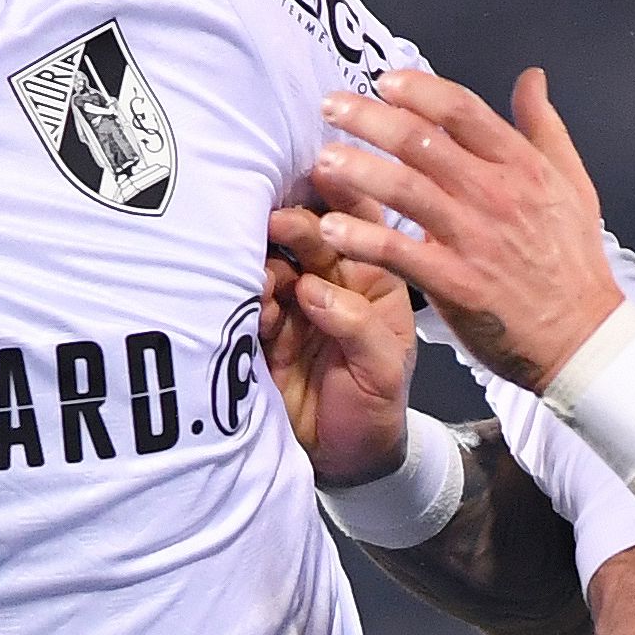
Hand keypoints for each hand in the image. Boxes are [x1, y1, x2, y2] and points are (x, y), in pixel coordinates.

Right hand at [262, 206, 415, 485]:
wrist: (343, 463)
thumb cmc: (376, 410)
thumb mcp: (384, 370)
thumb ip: (357, 325)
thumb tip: (312, 290)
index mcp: (373, 281)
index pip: (361, 222)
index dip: (343, 195)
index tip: (324, 171)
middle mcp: (332, 283)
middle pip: (311, 234)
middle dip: (295, 224)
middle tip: (279, 225)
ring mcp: (294, 304)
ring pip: (273, 262)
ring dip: (266, 260)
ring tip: (268, 276)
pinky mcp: (261, 331)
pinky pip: (250, 302)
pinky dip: (250, 297)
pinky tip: (255, 302)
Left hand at [307, 67, 627, 393]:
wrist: (582, 336)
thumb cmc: (573, 261)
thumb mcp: (573, 183)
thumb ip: (544, 127)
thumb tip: (531, 79)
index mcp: (522, 166)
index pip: (462, 110)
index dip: (419, 90)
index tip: (384, 80)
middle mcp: (495, 194)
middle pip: (422, 141)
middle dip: (370, 118)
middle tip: (331, 105)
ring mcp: (474, 238)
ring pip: (405, 189)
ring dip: (359, 171)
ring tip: (323, 161)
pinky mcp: (456, 283)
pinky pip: (399, 253)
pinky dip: (363, 239)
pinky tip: (331, 228)